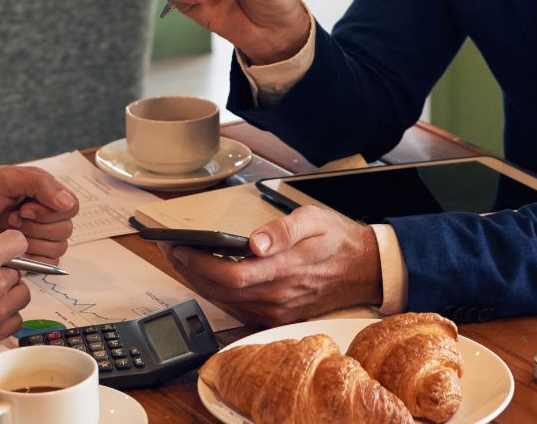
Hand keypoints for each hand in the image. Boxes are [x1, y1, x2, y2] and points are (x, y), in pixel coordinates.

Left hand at [0, 165, 77, 263]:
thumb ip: (41, 185)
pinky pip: (45, 265)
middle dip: (39, 227)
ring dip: (33, 242)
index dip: (51, 212)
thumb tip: (68, 203)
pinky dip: (32, 259)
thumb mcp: (5, 179)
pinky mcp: (22, 258)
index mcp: (41, 193)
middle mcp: (41, 216)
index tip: (25, 208)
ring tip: (7, 233)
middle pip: (65, 230)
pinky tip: (9, 252)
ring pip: (58, 249)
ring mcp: (32, 238)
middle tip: (12, 219)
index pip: (70, 207)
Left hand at [162, 205, 381, 326]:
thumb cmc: (338, 240)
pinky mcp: (278, 317)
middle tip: (171, 249)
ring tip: (182, 259)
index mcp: (284, 270)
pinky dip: (217, 293)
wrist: (366, 269)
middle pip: (219, 291)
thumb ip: (282, 230)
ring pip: (225, 302)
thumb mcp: (314, 220)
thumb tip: (255, 241)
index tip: (180, 246)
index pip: (228, 275)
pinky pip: (238, 309)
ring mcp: (277, 311)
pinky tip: (208, 277)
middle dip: (189, 269)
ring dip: (198, 282)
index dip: (198, 263)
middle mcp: (277, 297)